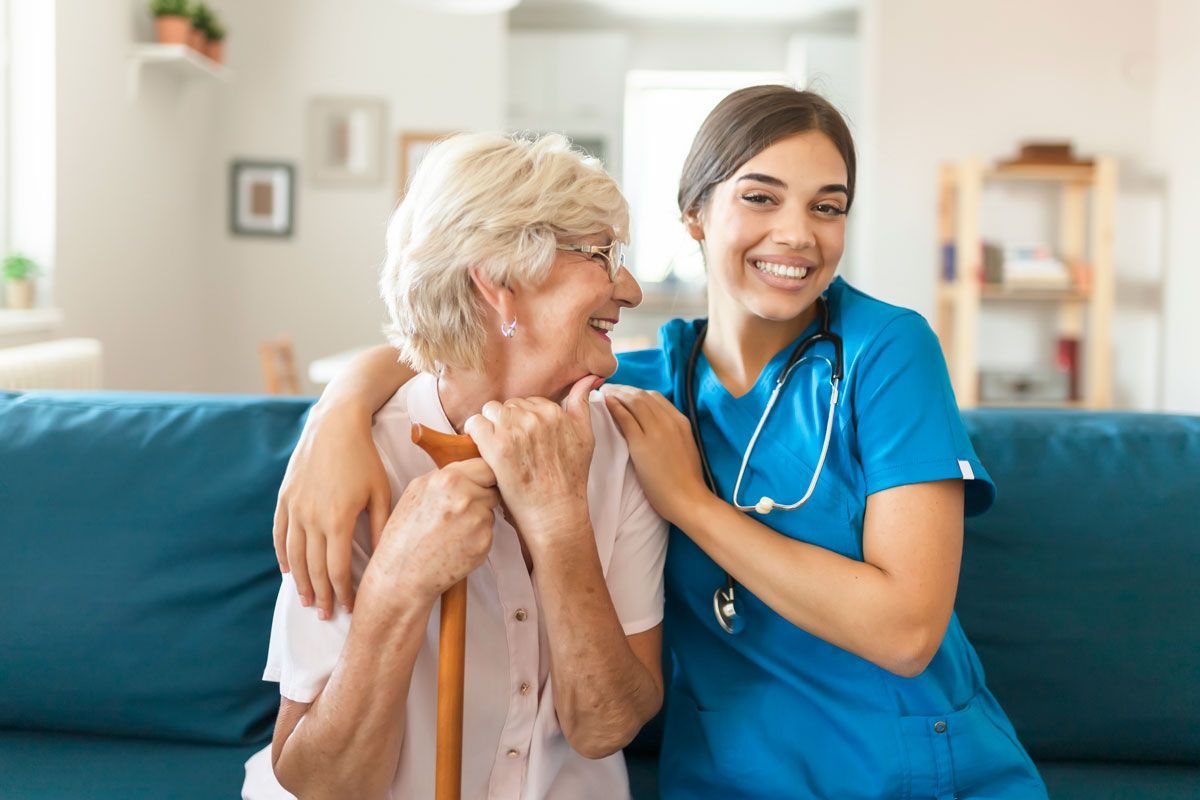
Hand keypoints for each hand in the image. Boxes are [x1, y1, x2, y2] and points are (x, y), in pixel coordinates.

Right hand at [273, 399, 391, 617]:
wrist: (335, 424)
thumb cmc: (365, 458)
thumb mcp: (381, 491)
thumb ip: (382, 527)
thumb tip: (386, 558)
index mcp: (338, 519)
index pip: (337, 569)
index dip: (343, 592)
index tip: (350, 607)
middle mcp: (312, 518)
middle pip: (314, 568)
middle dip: (322, 595)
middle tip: (327, 615)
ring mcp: (294, 508)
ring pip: (294, 556)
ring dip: (301, 582)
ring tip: (308, 602)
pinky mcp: (284, 498)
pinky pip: (279, 534)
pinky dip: (282, 556)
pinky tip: (288, 571)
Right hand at [363, 458, 498, 606]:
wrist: (401, 574)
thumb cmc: (404, 534)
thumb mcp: (416, 491)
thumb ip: (446, 477)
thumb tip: (469, 470)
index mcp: (448, 479)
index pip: (485, 466)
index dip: (483, 476)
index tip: (479, 483)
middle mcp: (466, 497)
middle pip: (493, 487)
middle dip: (483, 495)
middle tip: (462, 511)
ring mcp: (478, 520)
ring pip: (490, 511)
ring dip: (478, 518)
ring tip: (451, 531)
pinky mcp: (484, 542)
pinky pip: (489, 532)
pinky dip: (477, 537)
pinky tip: (456, 545)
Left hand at [463, 375, 598, 548]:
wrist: (555, 511)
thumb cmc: (570, 478)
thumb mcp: (585, 436)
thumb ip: (582, 404)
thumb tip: (589, 378)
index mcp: (554, 411)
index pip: (528, 401)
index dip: (524, 421)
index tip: (527, 440)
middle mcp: (535, 416)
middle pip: (508, 405)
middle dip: (507, 422)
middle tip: (514, 447)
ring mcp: (514, 429)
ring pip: (489, 410)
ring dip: (491, 426)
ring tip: (500, 449)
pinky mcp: (496, 445)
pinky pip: (474, 424)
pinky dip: (476, 436)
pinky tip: (486, 451)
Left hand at [600, 385, 709, 525]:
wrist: (688, 499)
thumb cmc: (686, 480)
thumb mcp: (684, 447)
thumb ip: (672, 433)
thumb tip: (656, 427)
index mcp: (681, 421)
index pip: (655, 397)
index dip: (636, 392)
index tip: (624, 394)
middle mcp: (669, 421)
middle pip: (642, 396)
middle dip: (623, 389)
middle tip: (608, 389)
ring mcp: (656, 432)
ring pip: (633, 402)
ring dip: (616, 394)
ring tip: (604, 394)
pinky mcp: (643, 445)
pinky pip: (626, 419)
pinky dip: (614, 407)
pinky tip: (605, 403)